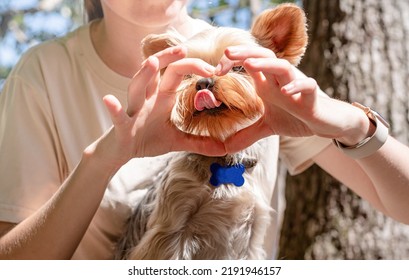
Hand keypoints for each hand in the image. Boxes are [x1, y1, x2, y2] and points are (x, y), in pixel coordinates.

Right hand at [92, 46, 225, 167]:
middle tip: (183, 49)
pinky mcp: (122, 126)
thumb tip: (224, 148)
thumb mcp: (177, 141)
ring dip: (143, 75)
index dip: (192, 66)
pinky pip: (117, 115)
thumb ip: (199, 142)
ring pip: (136, 87)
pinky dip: (114, 108)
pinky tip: (109, 100)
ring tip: (151, 63)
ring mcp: (134, 110)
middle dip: (168, 58)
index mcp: (162, 97)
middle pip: (156, 71)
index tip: (212, 70)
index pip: (176, 73)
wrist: (121, 152)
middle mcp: (147, 98)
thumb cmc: (147, 140)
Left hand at [216, 46, 368, 152]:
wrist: (326, 123)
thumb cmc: (297, 117)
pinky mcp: (312, 97)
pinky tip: (285, 92)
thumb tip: (225, 148)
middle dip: (246, 52)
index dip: (233, 62)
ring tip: (250, 64)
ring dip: (267, 63)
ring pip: (283, 66)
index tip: (216, 71)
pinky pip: (307, 85)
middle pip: (264, 55)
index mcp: (268, 83)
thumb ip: (246, 135)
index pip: (249, 62)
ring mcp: (296, 86)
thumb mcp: (266, 127)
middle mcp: (280, 80)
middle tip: (227, 54)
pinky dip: (297, 86)